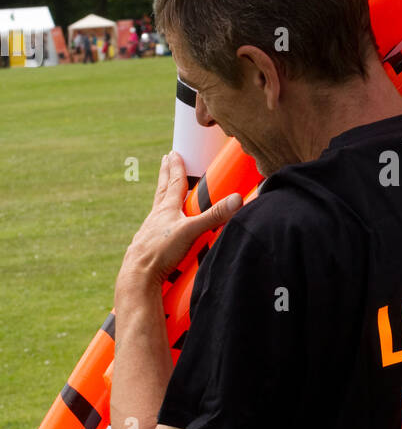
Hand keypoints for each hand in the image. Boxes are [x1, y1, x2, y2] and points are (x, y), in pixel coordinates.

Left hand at [117, 151, 242, 292]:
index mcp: (167, 208)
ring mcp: (150, 230)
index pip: (174, 182)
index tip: (174, 153)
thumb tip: (236, 199)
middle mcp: (156, 216)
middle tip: (165, 160)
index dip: (176, 167)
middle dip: (166, 174)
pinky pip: (156, 227)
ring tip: (164, 190)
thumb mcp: (192, 231)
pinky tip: (160, 226)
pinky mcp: (148, 245)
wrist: (139, 275)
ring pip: (158, 207)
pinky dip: (160, 220)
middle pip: (162, 189)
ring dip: (162, 195)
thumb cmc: (161, 251)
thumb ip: (214, 216)